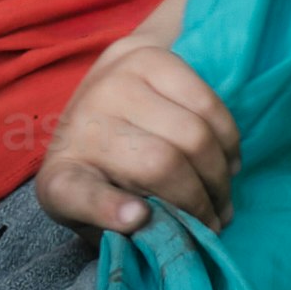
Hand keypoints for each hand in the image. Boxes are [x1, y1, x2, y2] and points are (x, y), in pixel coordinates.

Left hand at [35, 33, 236, 234]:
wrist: (103, 94)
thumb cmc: (107, 171)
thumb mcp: (101, 216)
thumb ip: (126, 231)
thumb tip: (153, 223)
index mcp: (62, 177)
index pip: (79, 192)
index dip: (108, 208)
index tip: (138, 217)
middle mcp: (81, 125)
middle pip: (160, 165)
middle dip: (199, 202)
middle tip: (214, 223)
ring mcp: (113, 85)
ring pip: (194, 136)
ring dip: (219, 176)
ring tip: (222, 197)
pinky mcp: (148, 58)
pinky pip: (208, 105)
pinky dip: (228, 141)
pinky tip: (226, 162)